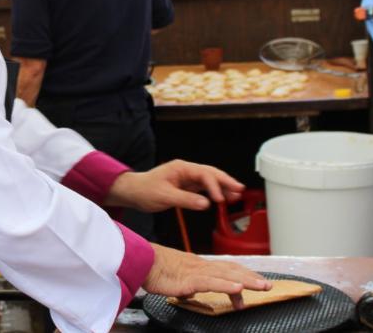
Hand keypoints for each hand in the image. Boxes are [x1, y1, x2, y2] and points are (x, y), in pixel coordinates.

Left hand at [104, 159, 243, 211]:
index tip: (220, 199)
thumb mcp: (164, 196)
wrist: (132, 192)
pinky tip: (222, 199)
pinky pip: (203, 188)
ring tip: (237, 195)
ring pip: (209, 181)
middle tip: (240, 189)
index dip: (214, 186)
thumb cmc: (144, 191)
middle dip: (225, 181)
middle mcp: (186, 171)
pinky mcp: (185, 187)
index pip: (203, 174)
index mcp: (181, 168)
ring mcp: (186, 178)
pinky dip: (213, 193)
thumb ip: (185, 200)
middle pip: (210, 174)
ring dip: (222, 187)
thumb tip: (205, 203)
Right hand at [144, 244, 270, 309]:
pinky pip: (210, 282)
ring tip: (261, 286)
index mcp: (200, 265)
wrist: (140, 261)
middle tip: (268, 285)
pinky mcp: (188, 279)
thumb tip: (193, 292)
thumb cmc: (155, 269)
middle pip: (232, 270)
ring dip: (246, 281)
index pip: (227, 268)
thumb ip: (188, 284)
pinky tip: (237, 288)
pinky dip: (226, 285)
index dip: (244, 274)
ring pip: (226, 275)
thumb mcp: (176, 278)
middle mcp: (201, 266)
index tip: (256, 282)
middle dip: (251, 277)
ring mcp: (196, 272)